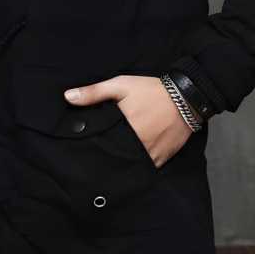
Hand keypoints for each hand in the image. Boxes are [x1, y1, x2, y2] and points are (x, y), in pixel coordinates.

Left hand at [63, 75, 194, 167]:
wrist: (187, 97)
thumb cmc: (151, 90)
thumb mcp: (121, 85)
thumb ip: (94, 92)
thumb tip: (67, 97)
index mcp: (124, 128)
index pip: (102, 146)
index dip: (92, 149)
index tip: (82, 152)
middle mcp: (137, 145)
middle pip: (115, 158)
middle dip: (106, 157)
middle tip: (94, 159)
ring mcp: (150, 155)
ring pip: (130, 165)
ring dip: (122, 162)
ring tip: (112, 160)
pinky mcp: (161, 159)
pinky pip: (145, 168)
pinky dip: (138, 165)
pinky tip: (131, 161)